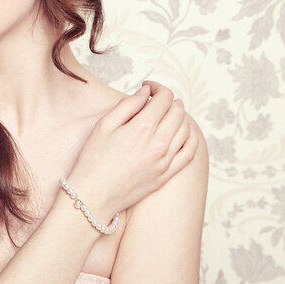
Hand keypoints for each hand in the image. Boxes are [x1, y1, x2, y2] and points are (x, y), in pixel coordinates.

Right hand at [66, 81, 198, 220]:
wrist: (93, 196)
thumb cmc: (93, 160)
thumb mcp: (104, 125)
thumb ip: (127, 105)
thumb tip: (145, 93)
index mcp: (142, 128)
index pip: (163, 98)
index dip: (157, 88)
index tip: (147, 88)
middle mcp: (158, 143)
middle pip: (177, 112)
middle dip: (168, 100)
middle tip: (156, 99)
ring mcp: (164, 161)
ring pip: (185, 130)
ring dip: (179, 116)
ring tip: (168, 112)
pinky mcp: (166, 175)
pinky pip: (188, 153)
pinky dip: (191, 138)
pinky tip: (187, 131)